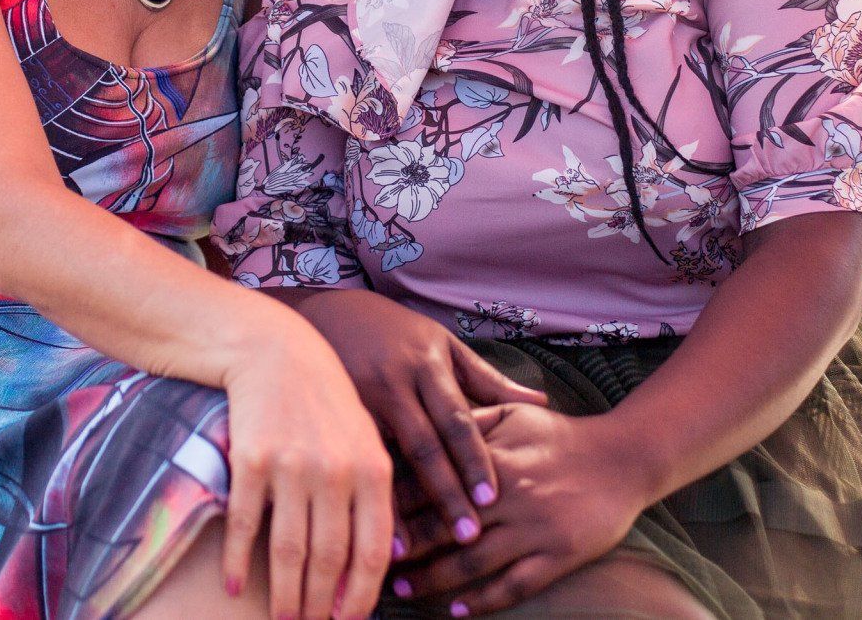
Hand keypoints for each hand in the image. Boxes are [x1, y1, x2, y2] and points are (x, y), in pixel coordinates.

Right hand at [222, 313, 392, 619]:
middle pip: (329, 560)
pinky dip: (240, 562)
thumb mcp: (366, 440)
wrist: (275, 352)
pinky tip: (236, 586)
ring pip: (289, 551)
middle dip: (319, 606)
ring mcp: (292, 466)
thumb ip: (375, 496)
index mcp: (373, 469)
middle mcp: (336, 471)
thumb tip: (382, 561)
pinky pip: (247, 525)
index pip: (372, 552)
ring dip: (284, 596)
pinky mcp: (251, 460)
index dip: (359, 597)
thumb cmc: (325, 402)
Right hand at [298, 290, 544, 548]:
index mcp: (428, 366)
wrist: (322, 309)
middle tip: (468, 537)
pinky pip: (351, 460)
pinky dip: (361, 495)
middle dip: (447, 494)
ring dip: (400, 507)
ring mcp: (358, 399)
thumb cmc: (393, 329)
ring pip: (385, 459)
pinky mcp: (331, 415)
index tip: (493, 499)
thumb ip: (486, 378)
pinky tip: (365, 526)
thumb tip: (540, 399)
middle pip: (425, 446)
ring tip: (416, 551)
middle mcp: (394, 383)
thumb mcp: (441, 342)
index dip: (474, 460)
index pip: (457, 420)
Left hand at [393, 406, 657, 615]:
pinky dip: (483, 601)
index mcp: (493, 460)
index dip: (399, 502)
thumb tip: (424, 425)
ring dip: (433, 580)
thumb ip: (471, 422)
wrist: (623, 458)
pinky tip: (456, 611)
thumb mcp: (513, 413)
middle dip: (407, 547)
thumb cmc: (561, 434)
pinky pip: (514, 586)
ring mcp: (534, 530)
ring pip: (472, 563)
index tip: (369, 513)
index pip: (434, 483)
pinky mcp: (558, 556)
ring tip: (403, 590)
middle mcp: (509, 497)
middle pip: (445, 527)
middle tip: (375, 560)